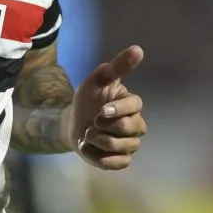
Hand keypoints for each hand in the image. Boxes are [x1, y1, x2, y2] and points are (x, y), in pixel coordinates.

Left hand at [66, 45, 145, 169]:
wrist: (73, 122)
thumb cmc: (88, 98)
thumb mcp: (98, 78)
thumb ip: (117, 66)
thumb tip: (138, 49)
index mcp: (131, 103)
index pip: (135, 106)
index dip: (119, 109)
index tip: (102, 110)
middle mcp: (136, 124)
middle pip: (131, 128)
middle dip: (106, 127)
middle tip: (92, 122)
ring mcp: (130, 143)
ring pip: (124, 147)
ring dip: (99, 141)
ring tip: (86, 134)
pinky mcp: (121, 159)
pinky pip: (117, 163)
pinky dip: (98, 157)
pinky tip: (86, 147)